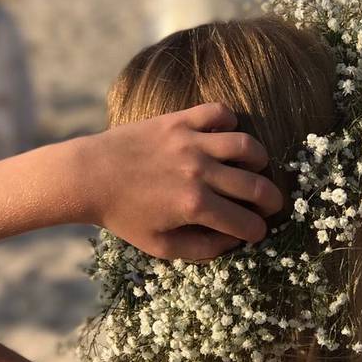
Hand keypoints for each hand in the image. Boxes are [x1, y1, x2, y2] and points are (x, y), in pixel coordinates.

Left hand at [75, 103, 282, 260]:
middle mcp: (199, 172)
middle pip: (256, 186)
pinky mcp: (179, 120)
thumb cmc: (123, 215)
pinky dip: (230, 121)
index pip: (246, 222)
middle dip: (272, 200)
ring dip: (259, 160)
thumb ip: (201, 249)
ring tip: (255, 168)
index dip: (258, 231)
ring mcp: (191, 142)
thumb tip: (233, 242)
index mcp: (195, 207)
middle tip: (272, 204)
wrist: (89, 176)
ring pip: (247, 145)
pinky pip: (219, 112)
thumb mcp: (159, 246)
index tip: (257, 231)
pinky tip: (225, 136)